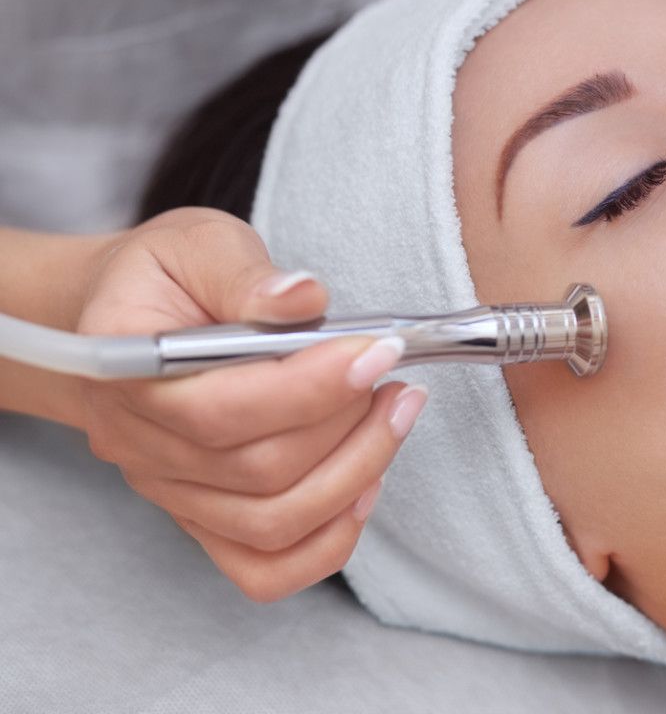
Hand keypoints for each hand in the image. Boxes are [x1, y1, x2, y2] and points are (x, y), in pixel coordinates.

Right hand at [75, 207, 427, 601]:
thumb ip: (245, 273)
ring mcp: (170, 491)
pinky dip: (327, 542)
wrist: (129, 316)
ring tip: (394, 415)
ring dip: (355, 474)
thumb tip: (305, 298)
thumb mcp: (199, 244)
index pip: (223, 409)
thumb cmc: (166, 279)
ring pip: (272, 524)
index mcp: (124, 370)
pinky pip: (264, 569)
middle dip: (351, 425)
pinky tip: (366, 482)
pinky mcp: (202, 518)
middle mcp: (140, 445)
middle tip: (395, 376)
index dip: (312, 387)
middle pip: (259, 472)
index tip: (378, 351)